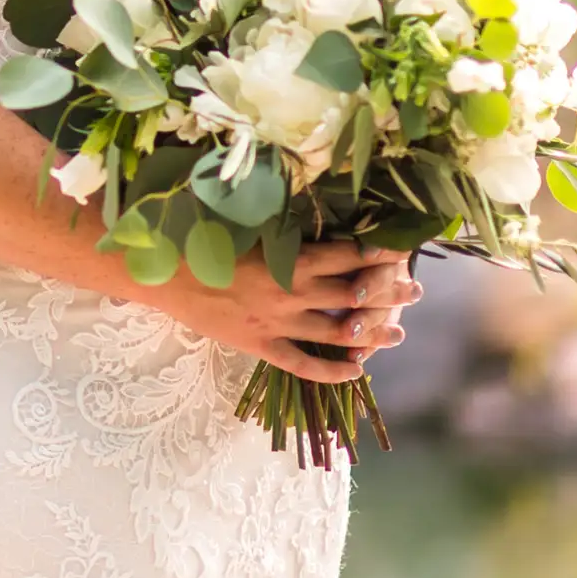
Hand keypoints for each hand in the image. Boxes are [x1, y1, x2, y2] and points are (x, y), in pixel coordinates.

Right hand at [137, 240, 420, 384]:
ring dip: (373, 334)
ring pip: (338, 334)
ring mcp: (278, 324)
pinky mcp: (261, 347)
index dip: (379, 252)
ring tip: (398, 333)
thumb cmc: (202, 235)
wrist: (162, 272)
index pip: (349, 255)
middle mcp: (292, 294)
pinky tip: (355, 373)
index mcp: (289, 259)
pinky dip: (332, 372)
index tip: (401, 247)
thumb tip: (317, 204)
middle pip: (355, 296)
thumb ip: (285, 220)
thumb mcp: (247, 219)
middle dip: (389, 293)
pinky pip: (304, 365)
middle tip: (415, 291)